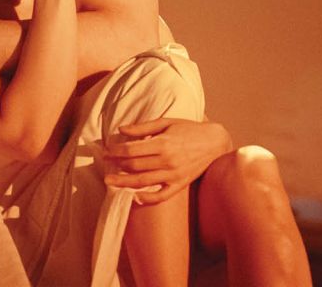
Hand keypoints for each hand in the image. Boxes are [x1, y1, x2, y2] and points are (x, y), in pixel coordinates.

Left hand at [103, 118, 231, 204]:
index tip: (106, 151)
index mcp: (163, 143)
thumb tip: (121, 129)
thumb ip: (143, 127)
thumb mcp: (166, 122)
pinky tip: (135, 198)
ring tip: (110, 182)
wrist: (215, 142)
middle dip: (116, 165)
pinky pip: (161, 196)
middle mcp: (168, 161)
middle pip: (134, 166)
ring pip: (143, 182)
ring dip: (124, 182)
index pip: (131, 150)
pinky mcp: (180, 184)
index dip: (115, 151)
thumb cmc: (189, 129)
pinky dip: (147, 199)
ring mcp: (174, 175)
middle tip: (105, 164)